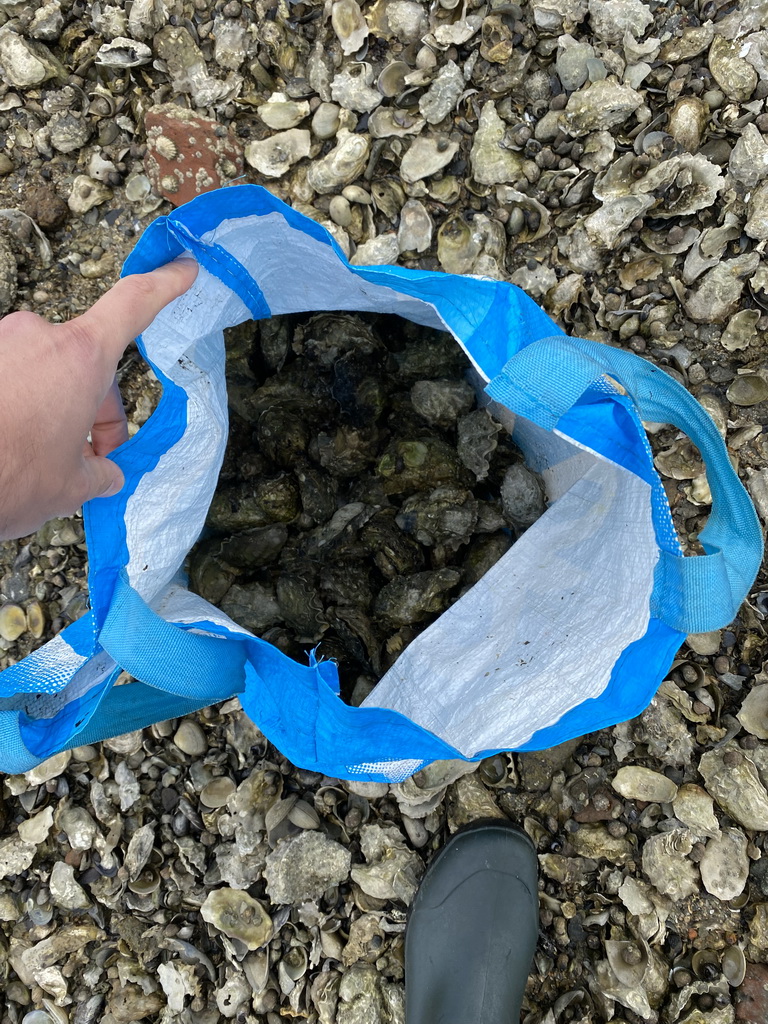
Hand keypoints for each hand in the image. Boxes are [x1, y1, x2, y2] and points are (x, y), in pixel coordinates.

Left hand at [0, 258, 198, 539]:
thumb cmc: (10, 477)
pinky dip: (22, 407)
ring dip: (56, 410)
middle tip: (96, 458)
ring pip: (47, 373)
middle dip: (95, 410)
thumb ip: (100, 472)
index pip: (134, 304)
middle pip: (86, 362)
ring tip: (48, 460)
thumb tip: (106, 474)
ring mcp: (2, 343)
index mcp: (81, 357)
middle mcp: (39, 336)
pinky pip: (12, 377)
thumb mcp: (72, 486)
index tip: (184, 268)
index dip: (165, 284)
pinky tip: (18, 446)